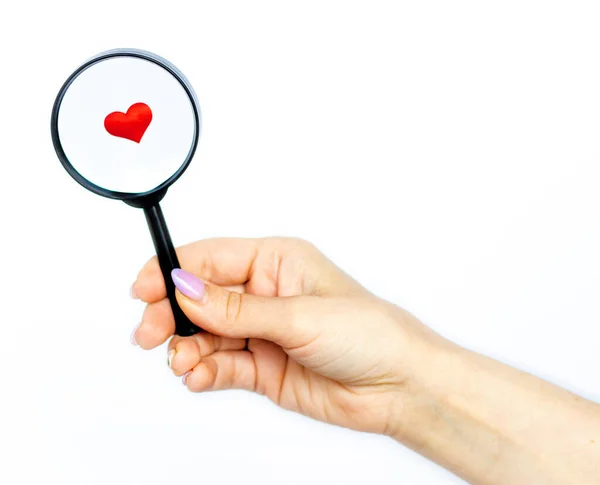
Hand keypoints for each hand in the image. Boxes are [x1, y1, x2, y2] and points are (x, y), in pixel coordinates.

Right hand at [131, 237, 448, 435]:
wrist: (398, 385)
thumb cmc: (369, 333)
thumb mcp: (298, 315)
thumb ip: (236, 309)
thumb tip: (185, 289)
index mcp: (276, 262)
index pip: (210, 258)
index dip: (171, 270)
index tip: (144, 288)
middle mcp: (264, 294)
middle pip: (199, 298)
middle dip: (171, 315)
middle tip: (151, 333)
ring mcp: (261, 331)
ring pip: (205, 335)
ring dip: (187, 348)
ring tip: (185, 362)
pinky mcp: (261, 366)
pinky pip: (220, 365)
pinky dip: (204, 372)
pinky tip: (199, 377)